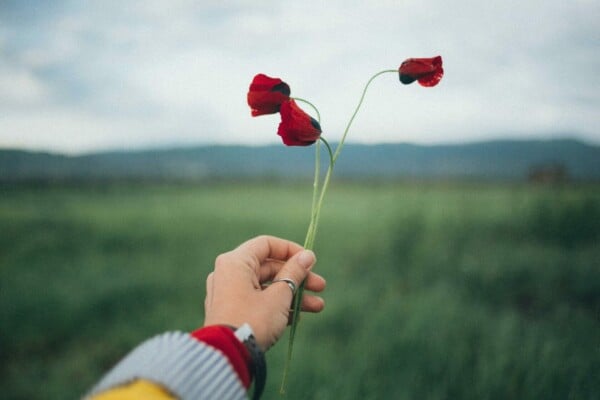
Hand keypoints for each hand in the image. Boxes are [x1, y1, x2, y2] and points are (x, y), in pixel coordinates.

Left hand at [203, 235, 325, 349]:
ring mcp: (227, 293)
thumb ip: (294, 273)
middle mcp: (228, 273)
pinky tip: (297, 318)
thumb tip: (307, 256)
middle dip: (297, 277)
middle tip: (320, 286)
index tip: (311, 261)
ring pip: (265, 287)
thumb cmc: (253, 320)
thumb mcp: (279, 295)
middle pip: (268, 268)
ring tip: (317, 307)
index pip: (266, 245)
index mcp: (235, 262)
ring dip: (292, 295)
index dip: (291, 250)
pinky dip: (276, 306)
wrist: (227, 357)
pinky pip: (257, 301)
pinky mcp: (230, 311)